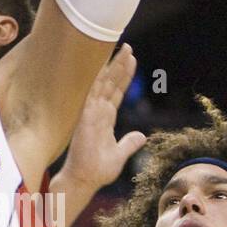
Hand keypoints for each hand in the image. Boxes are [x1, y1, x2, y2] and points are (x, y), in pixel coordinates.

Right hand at [59, 44, 145, 193]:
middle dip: (120, 64)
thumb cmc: (97, 170)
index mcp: (105, 119)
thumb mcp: (120, 154)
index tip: (132, 60)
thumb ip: (129, 143)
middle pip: (111, 82)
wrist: (85, 179)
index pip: (117, 92)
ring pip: (104, 82)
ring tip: (125, 49)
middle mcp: (98, 112)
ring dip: (115, 66)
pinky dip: (99, 77)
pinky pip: (94, 91)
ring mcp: (91, 112)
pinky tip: (105, 63)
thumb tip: (141, 136)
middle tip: (129, 46)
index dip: (124, 76)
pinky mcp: (86, 115)